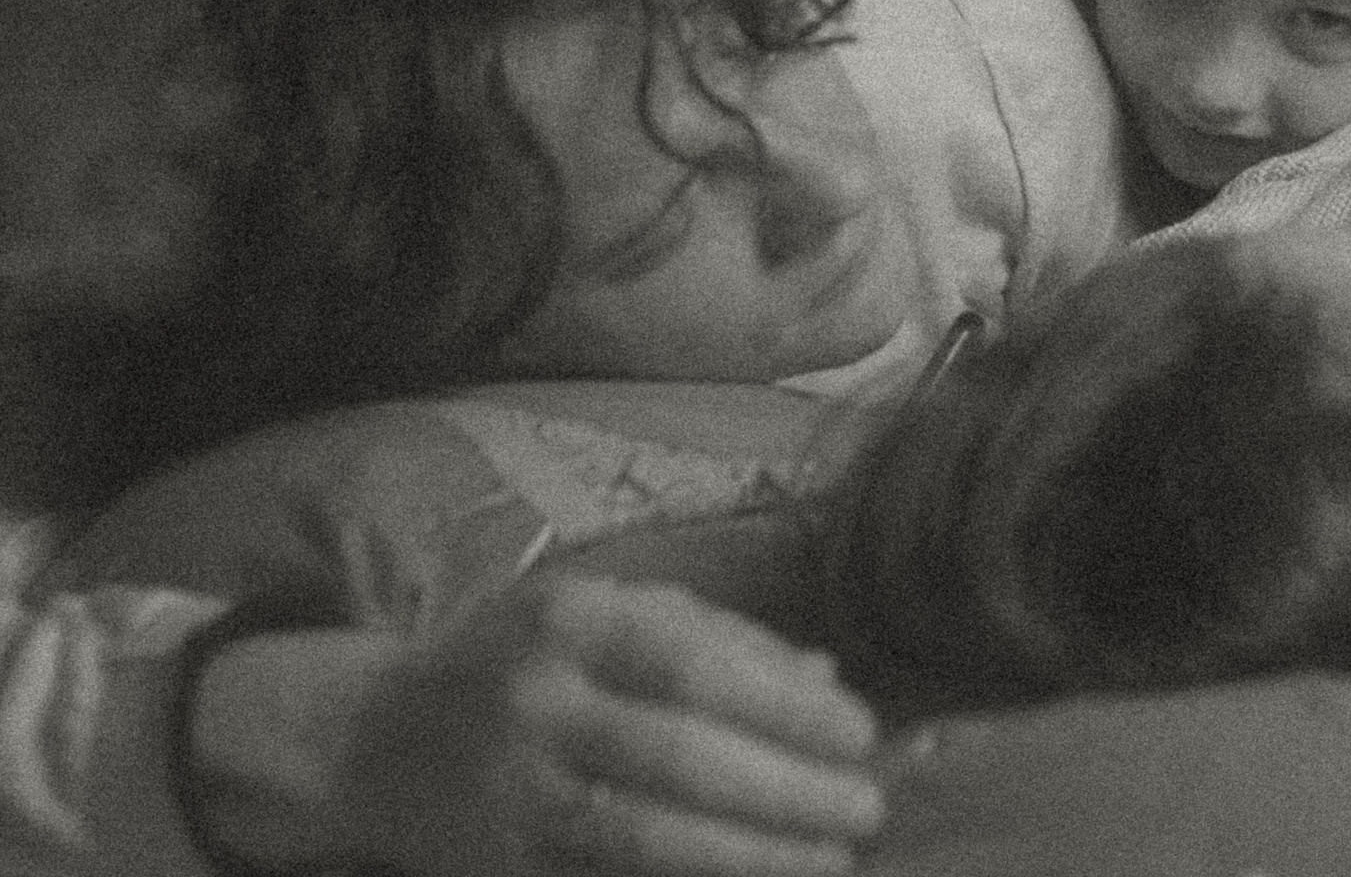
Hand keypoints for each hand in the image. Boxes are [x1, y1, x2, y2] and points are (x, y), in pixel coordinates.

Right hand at [328, 574, 881, 876]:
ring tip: (830, 858)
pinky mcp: (500, 870)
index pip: (696, 666)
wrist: (370, 739)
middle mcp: (535, 706)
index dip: (785, 706)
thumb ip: (714, 636)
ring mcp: (511, 796)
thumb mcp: (604, 615)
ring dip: (751, 856)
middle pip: (680, 759)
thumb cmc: (521, 661)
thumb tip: (825, 679)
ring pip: (644, 840)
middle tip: (865, 807)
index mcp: (570, 623)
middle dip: (786, 791)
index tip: (860, 732)